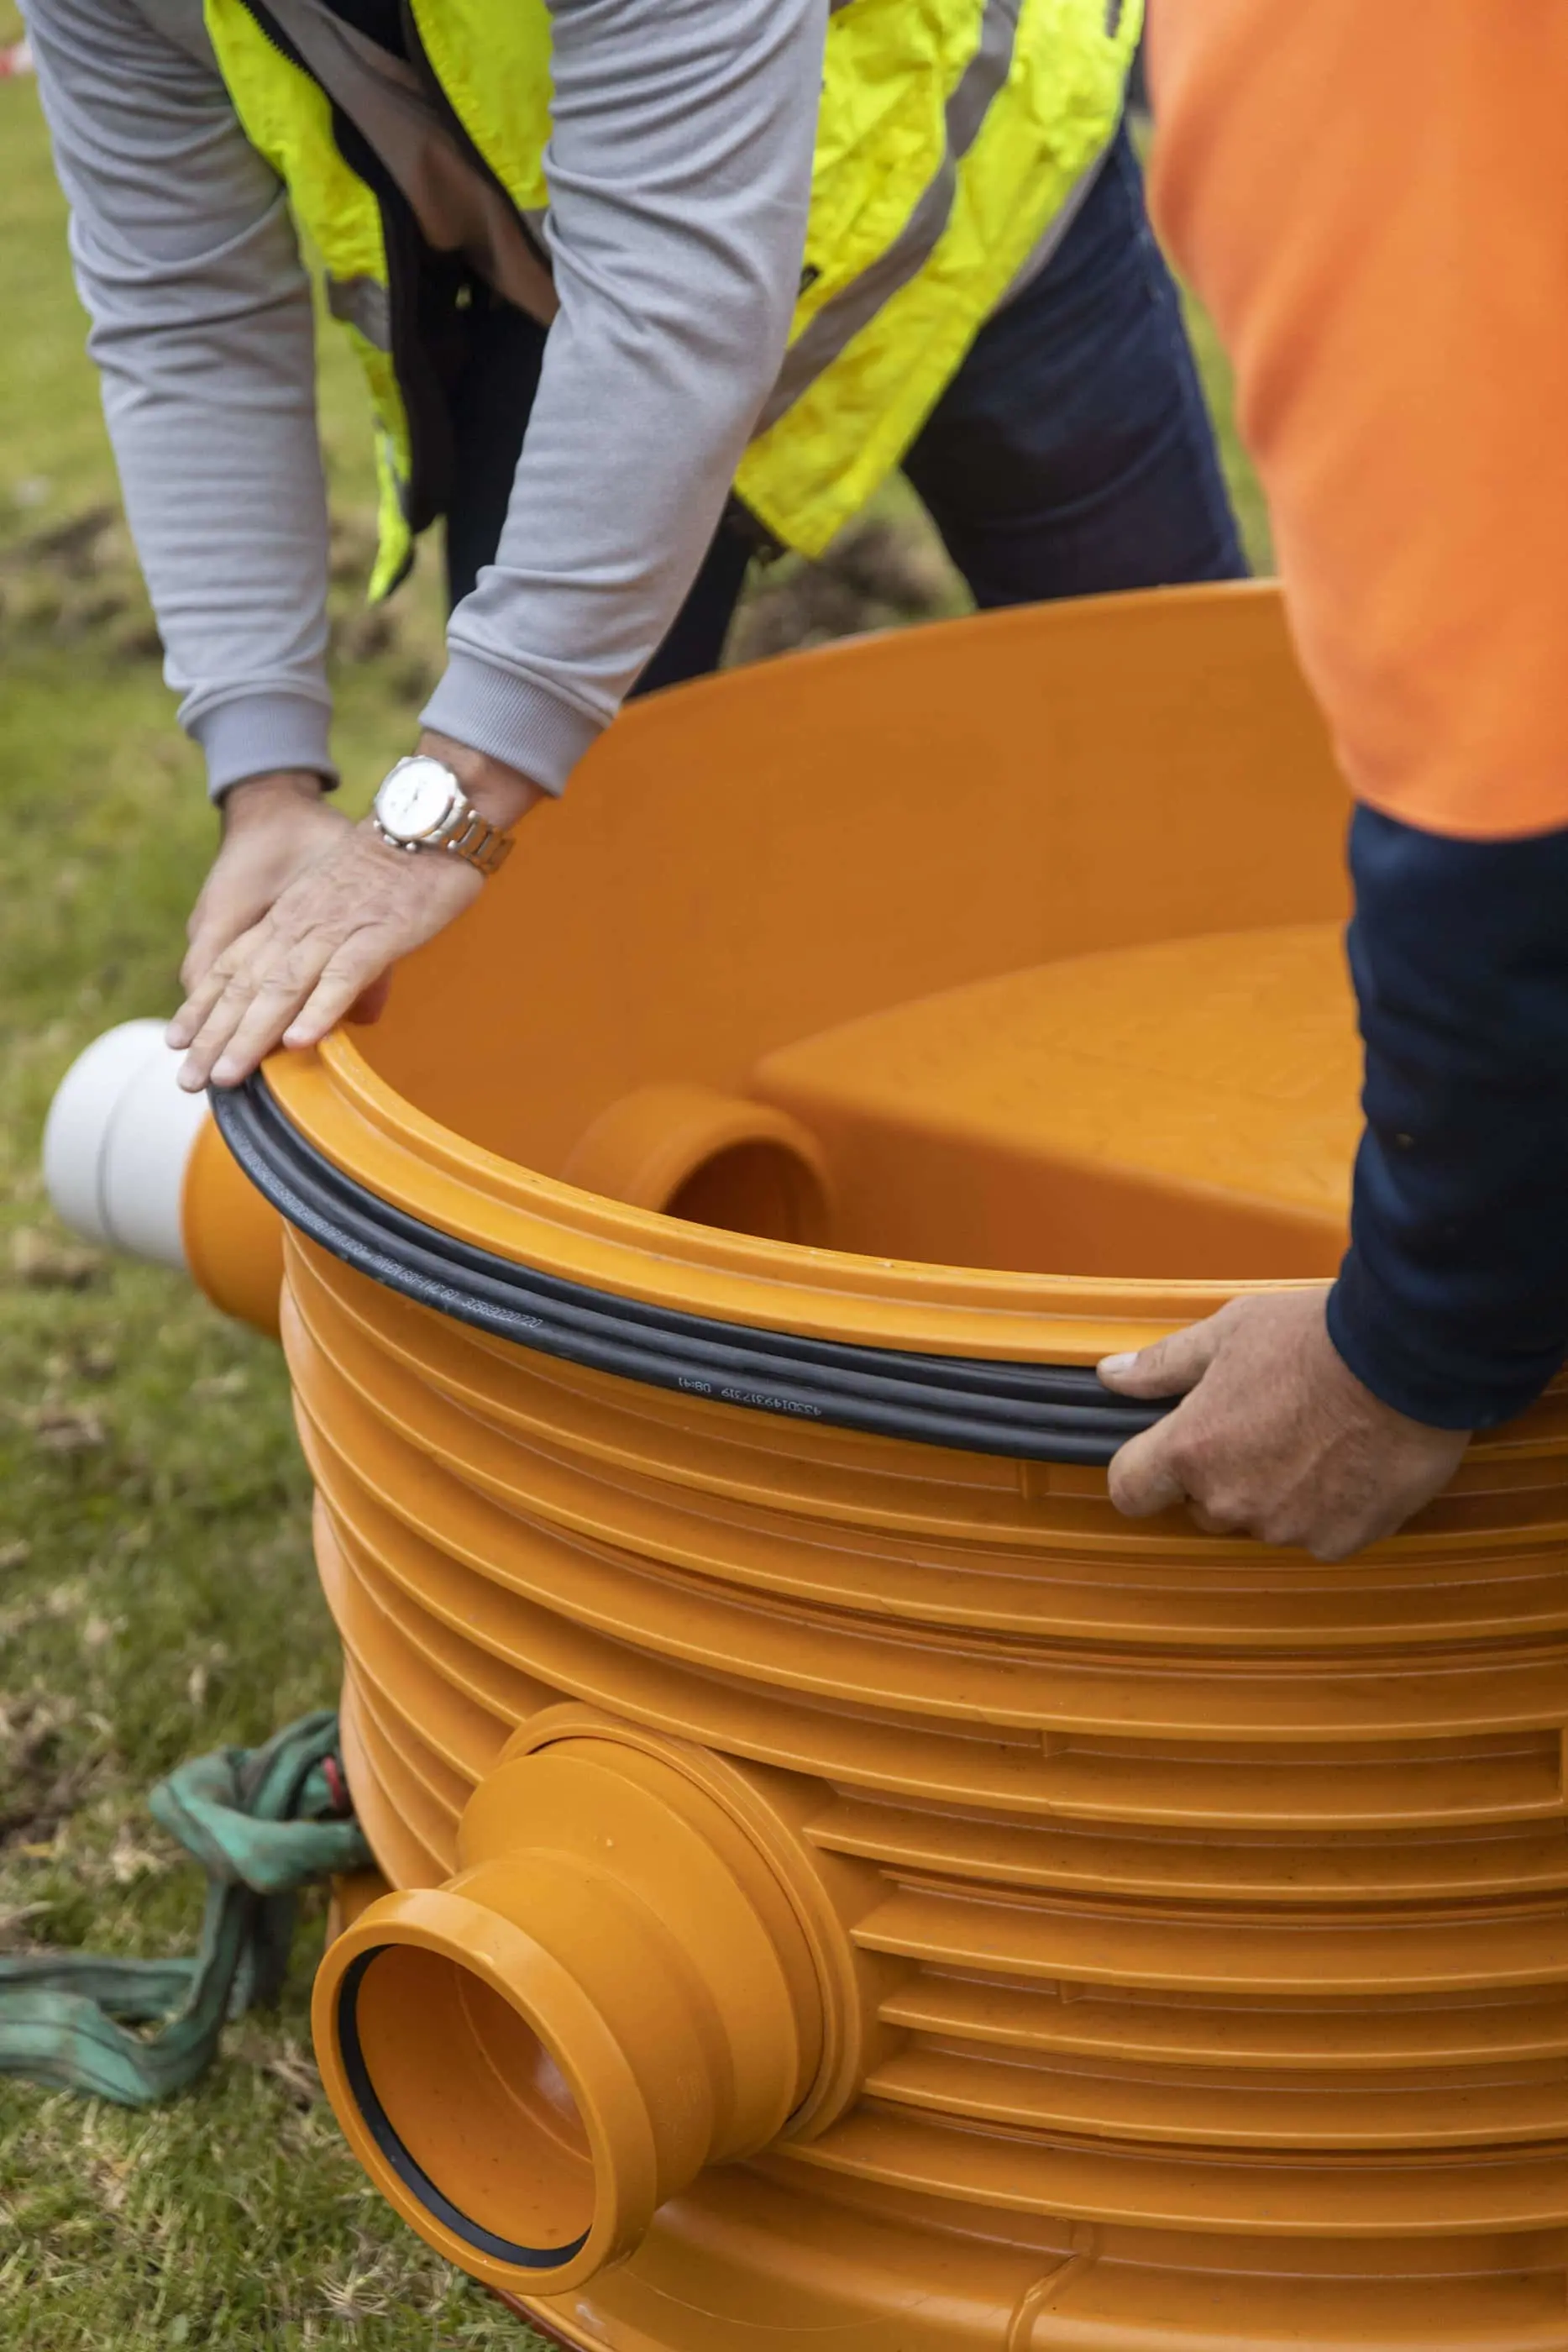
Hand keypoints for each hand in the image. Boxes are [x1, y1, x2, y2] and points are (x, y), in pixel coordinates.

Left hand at [168, 733, 541, 1092]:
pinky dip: (320, 1008)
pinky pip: (343, 974)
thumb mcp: (356, 912)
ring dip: (252, 1032)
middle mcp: (302, 922)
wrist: (432, 817)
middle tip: (190, 1080)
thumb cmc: (402, 865)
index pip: (234, 966)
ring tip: (227, 1073)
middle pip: (247, 984)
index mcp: (292, 915)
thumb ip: (347, 962)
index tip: (178, 1044)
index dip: (204, 1007)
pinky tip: (299, 1041)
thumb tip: (358, 1018)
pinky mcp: (378, 931)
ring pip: (283, 985)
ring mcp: (337, 926)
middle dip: (215, 1035)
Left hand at [1097, 1288, 1469, 1559]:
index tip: (1163, 1454)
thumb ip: (1164, 1365)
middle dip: (1221, 1476)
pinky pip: (1317, 1534)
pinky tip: (1349, 1462)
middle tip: (1263, 1426)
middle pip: (1202, 1506)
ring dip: (1275, 1493)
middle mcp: (1232, 1499)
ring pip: (1262, 1521)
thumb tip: (1111, 1376)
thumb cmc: (1315, 1337)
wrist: (1406, 1358)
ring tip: (1315, 1438)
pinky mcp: (1340, 1540)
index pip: (1130, 1490)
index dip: (1143, 1473)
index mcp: (1192, 1449)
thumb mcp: (1228, 1332)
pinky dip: (1327, 1509)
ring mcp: (1287, 1526)